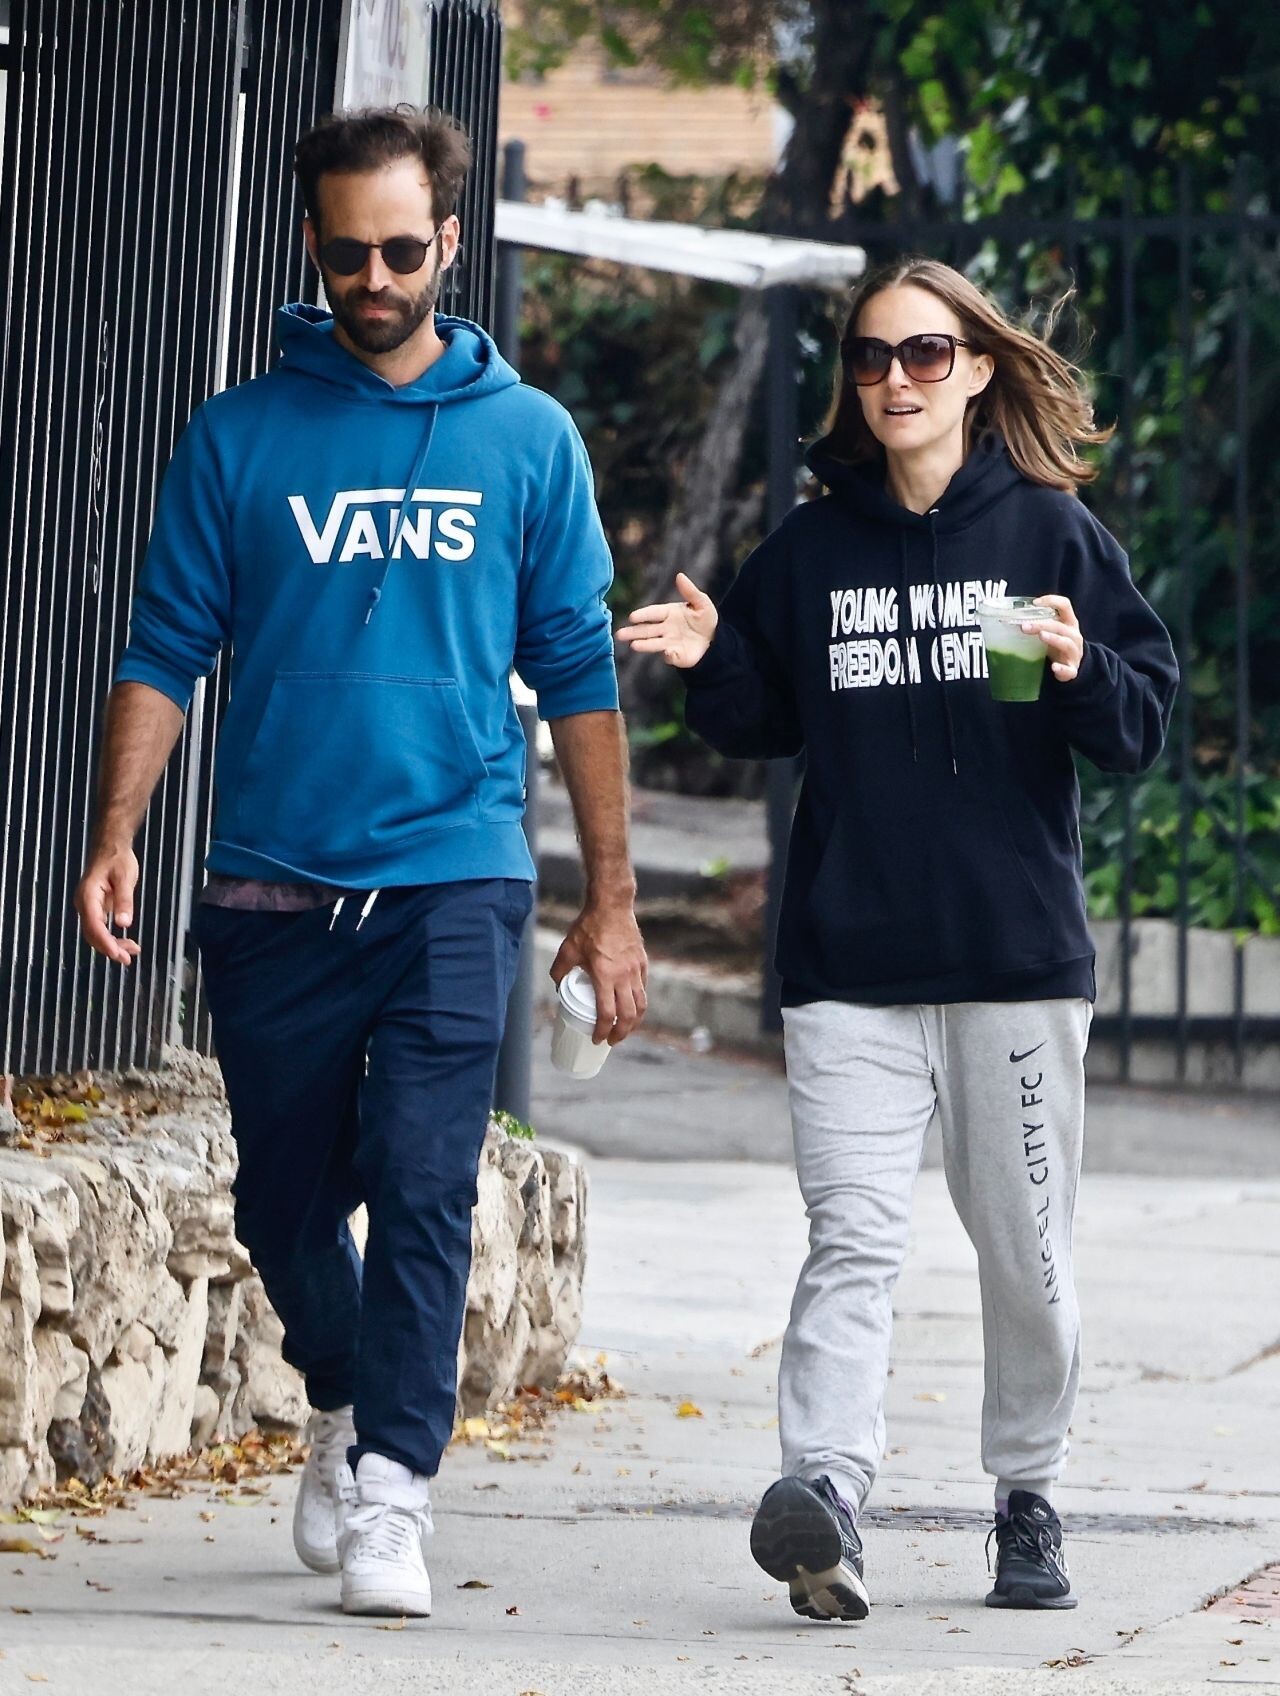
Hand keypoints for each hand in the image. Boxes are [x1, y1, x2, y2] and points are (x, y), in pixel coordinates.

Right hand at [74, 844, 142, 965]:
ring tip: (131, 952)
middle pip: (92, 933)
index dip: (105, 942)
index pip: (94, 925)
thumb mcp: (125, 877)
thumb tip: (123, 924)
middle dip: (109, 948)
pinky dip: (111, 938)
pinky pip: (100, 928)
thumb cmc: (118, 859)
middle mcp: (84, 904)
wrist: (110, 847)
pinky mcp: (95, 909)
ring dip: (111, 945)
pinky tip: (125, 943)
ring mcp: (88, 907)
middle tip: (128, 958)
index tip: (117, 954)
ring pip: (96, 933)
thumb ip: (124, 900)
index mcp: (88, 896)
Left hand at [551, 901, 647, 1044]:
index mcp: (605, 976)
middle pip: (629, 1015)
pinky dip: (639, 1002)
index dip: (603, 1031)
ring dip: (635, 1022)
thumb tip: (557, 987)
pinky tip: (632, 1005)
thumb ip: (559, 970)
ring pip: (641, 1004)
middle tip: (612, 1041)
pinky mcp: (642, 963)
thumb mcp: (568, 949)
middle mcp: (624, 976)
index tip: (598, 1039)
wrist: (612, 906)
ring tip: (626, 1029)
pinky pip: (643, 988)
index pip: (607, 1014)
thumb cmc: (589, 926)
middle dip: (621, 1033)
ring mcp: (636, 970)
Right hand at [615, 572, 718, 669]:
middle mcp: (665, 628)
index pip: (653, 613)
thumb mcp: (702, 603)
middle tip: (619, 634)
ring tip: (633, 645)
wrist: (715, 641)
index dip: (643, 615)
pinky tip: (665, 653)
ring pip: (654, 643)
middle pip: (647, 630)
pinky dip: (668, 655)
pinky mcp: (676, 656)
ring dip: (644, 645)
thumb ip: (690, 591)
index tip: (632, 617)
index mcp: (669, 613)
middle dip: (633, 632)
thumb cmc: (706, 620)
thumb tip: (680, 575)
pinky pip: (670, 656)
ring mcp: (669, 643)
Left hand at [1029, 595, 1084, 682]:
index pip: (1064, 605)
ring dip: (1053, 639)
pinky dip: (1062, 668)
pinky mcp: (1072, 669)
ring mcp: (1074, 653)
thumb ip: (1035, 625)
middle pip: (1060, 626)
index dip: (1051, 601)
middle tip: (1025, 626)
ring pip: (1066, 643)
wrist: (1070, 666)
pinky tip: (1054, 668)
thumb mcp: (1049, 632)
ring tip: (1041, 636)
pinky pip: (1069, 670)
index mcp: (1068, 623)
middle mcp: (1073, 635)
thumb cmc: (1056, 645)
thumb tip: (1004, 620)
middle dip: (1042, 624)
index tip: (1035, 603)